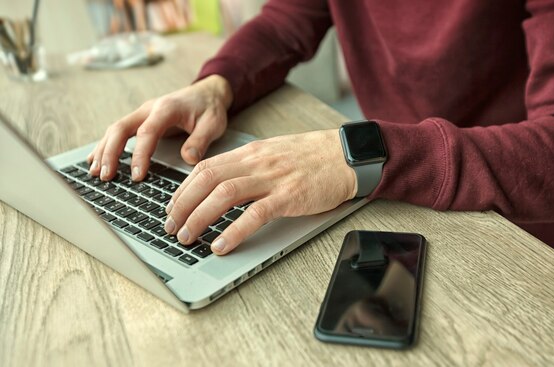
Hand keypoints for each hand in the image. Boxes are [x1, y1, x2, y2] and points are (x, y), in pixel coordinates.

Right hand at [87, 75, 232, 180]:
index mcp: (167, 108)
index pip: (147, 132)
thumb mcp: (213, 123)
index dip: (139, 154)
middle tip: (106, 176)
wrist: (207, 92)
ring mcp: (142, 113)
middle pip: (121, 128)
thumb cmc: (209, 108)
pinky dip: (106, 146)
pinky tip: (95, 160)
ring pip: (115, 130)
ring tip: (96, 173)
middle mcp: (149, 109)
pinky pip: (118, 132)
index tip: (137, 175)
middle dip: (110, 153)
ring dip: (103, 151)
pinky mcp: (140, 120)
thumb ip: (200, 140)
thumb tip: (188, 159)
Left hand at [165, 129, 357, 254]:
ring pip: (223, 195)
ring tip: (187, 237)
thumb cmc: (312, 158)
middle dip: (182, 205)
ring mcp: (272, 179)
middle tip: (171, 227)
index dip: (182, 189)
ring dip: (199, 218)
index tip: (172, 207)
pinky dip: (234, 231)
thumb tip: (221, 183)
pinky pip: (255, 214)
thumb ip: (247, 166)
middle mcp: (256, 163)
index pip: (205, 168)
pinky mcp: (289, 196)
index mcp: (250, 153)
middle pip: (206, 181)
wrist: (346, 156)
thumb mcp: (273, 154)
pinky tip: (221, 245)